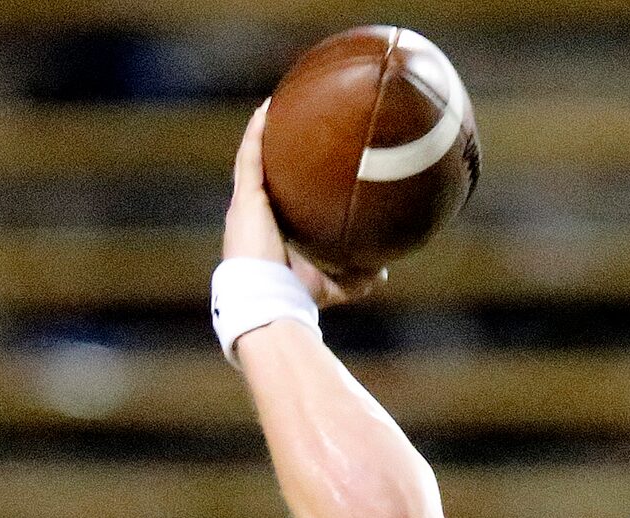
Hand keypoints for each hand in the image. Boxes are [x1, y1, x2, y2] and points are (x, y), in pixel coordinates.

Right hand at [223, 103, 384, 307]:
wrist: (271, 299)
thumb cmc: (295, 297)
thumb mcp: (332, 285)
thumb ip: (356, 278)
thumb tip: (383, 270)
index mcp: (267, 231)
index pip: (273, 200)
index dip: (280, 182)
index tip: (294, 166)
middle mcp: (253, 215)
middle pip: (260, 174)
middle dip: (270, 151)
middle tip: (285, 128)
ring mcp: (246, 205)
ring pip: (251, 159)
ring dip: (261, 132)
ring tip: (273, 106)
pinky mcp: (246, 198)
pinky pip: (250, 156)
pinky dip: (256, 132)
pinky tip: (266, 109)